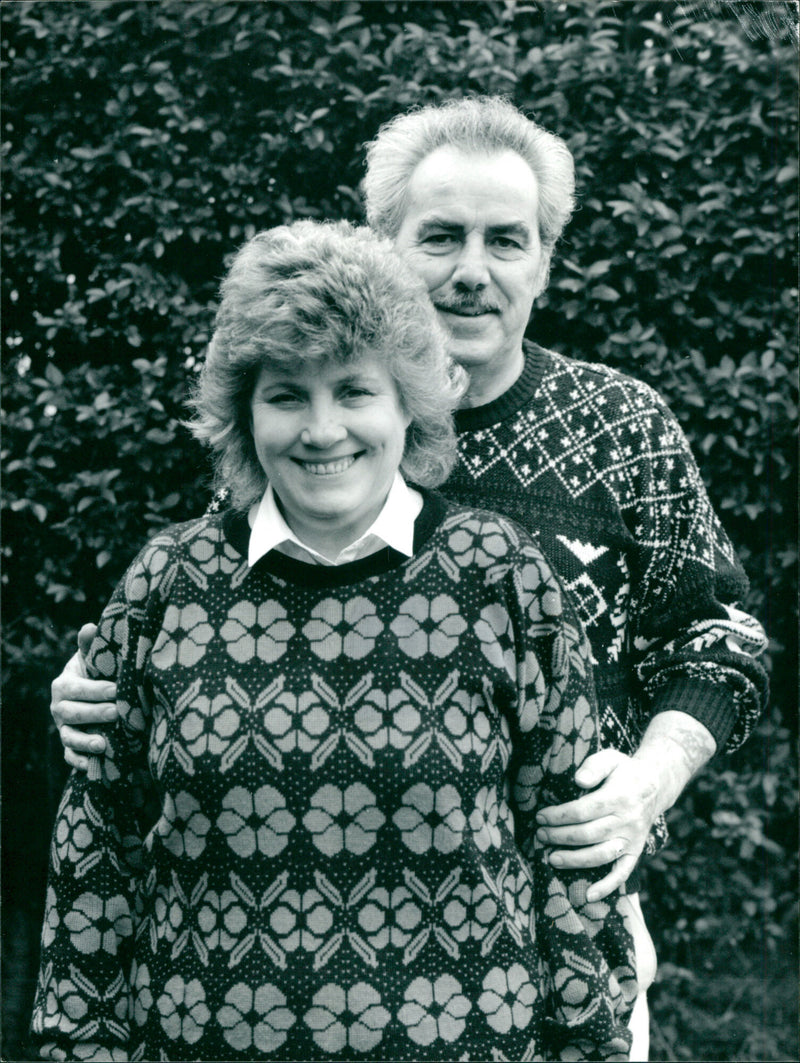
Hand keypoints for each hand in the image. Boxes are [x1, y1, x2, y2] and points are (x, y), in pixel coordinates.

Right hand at [50, 623, 116, 770]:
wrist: (95, 692)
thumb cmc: (97, 671)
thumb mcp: (93, 658)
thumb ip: (90, 645)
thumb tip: (90, 627)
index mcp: (64, 685)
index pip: (76, 688)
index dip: (95, 690)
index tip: (116, 689)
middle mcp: (60, 708)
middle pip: (72, 713)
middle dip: (94, 714)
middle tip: (117, 713)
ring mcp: (64, 728)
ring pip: (69, 737)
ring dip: (85, 742)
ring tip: (104, 744)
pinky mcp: (70, 746)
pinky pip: (71, 756)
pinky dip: (80, 762)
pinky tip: (94, 765)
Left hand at [535, 749, 657, 900]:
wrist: (655, 786)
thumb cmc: (624, 771)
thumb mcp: (611, 758)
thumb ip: (594, 766)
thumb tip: (578, 781)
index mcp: (619, 796)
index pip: (583, 810)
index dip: (559, 816)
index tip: (540, 816)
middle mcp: (627, 820)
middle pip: (588, 834)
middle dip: (559, 837)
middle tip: (539, 835)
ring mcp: (632, 839)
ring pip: (601, 855)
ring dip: (574, 860)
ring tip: (551, 858)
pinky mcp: (635, 851)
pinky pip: (623, 873)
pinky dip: (607, 887)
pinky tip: (589, 896)